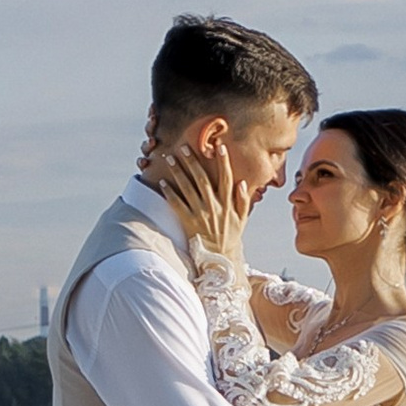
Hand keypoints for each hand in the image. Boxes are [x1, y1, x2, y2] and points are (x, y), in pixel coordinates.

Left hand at [147, 126, 250, 263]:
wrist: (219, 259)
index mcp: (227, 204)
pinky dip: (170, 193)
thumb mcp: (242, 220)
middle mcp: (214, 206)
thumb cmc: (230, 237)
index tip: (219, 146)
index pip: (226, 178)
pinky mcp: (188, 222)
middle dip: (192, 161)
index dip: (223, 161)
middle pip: (202, 179)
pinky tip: (162, 182)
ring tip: (170, 158)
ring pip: (187, 188)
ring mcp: (200, 214)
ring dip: (178, 172)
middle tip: (184, 147)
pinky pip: (177, 204)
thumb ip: (242, 201)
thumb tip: (242, 183)